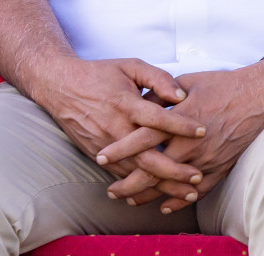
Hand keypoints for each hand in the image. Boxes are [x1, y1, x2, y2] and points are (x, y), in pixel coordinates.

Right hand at [34, 57, 207, 205]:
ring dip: (163, 185)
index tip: (202, 131)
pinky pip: (123, 176)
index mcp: (125, 103)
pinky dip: (142, 189)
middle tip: (198, 176)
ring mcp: (106, 146)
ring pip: (137, 173)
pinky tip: (160, 196)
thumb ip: (157, 78)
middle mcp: (115, 128)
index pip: (157, 118)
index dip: (180, 125)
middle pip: (148, 156)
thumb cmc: (100, 74)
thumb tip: (180, 96)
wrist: (61, 87)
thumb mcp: (130, 66)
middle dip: (175, 170)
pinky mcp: (98, 156)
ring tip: (188, 193)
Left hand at [102, 61, 263, 213]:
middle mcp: (190, 144)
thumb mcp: (187, 82)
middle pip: (153, 169)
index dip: (120, 149)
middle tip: (110, 190)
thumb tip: (140, 103)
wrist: (260, 97)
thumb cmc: (222, 85)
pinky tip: (165, 207)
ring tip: (130, 199)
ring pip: (171, 184)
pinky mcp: (220, 168)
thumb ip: (162, 95)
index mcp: (179, 120)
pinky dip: (180, 201)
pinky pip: (197, 191)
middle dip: (129, 182)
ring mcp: (206, 159)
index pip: (142, 138)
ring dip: (149, 195)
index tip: (101, 157)